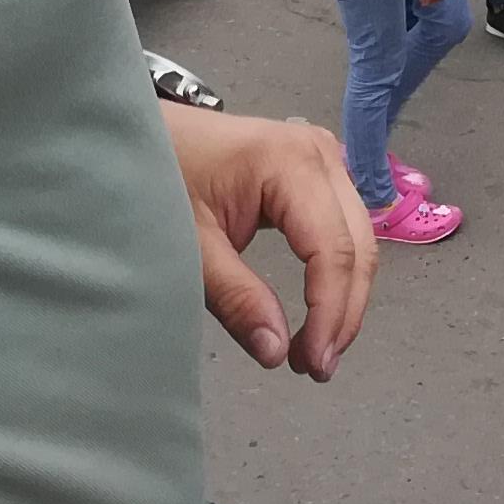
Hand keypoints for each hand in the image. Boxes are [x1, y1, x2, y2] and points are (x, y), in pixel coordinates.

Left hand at [164, 104, 377, 379]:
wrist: (145, 135)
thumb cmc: (161, 178)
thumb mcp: (190, 244)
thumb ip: (236, 298)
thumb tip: (276, 353)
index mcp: (291, 162)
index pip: (331, 249)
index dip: (329, 313)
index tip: (311, 364)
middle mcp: (321, 153)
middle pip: (356, 246)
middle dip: (343, 313)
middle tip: (316, 369)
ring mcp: (325, 159)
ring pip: (358, 241)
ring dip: (343, 299)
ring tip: (315, 351)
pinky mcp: (319, 173)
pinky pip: (342, 231)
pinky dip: (335, 277)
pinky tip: (318, 315)